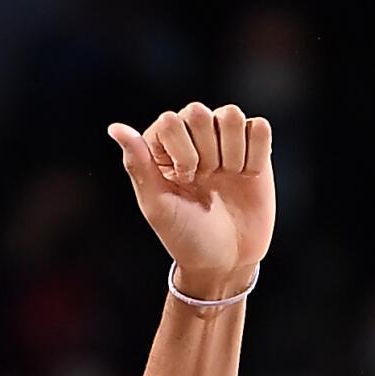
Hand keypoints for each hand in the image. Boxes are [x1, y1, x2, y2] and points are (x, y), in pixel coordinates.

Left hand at [109, 103, 273, 299]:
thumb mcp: (158, 207)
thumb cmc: (186, 238)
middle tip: (207, 182)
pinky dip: (256, 154)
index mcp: (164, 144)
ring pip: (232, 115)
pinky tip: (248, 176)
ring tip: (228, 178)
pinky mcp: (256, 150)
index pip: (172, 120)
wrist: (226, 262)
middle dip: (206, 153)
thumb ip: (138, 165)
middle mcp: (194, 135)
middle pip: (200, 112)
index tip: (186, 182)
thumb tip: (115, 128)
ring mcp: (226, 140)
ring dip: (232, 152)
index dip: (182, 153)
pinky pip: (260, 128)